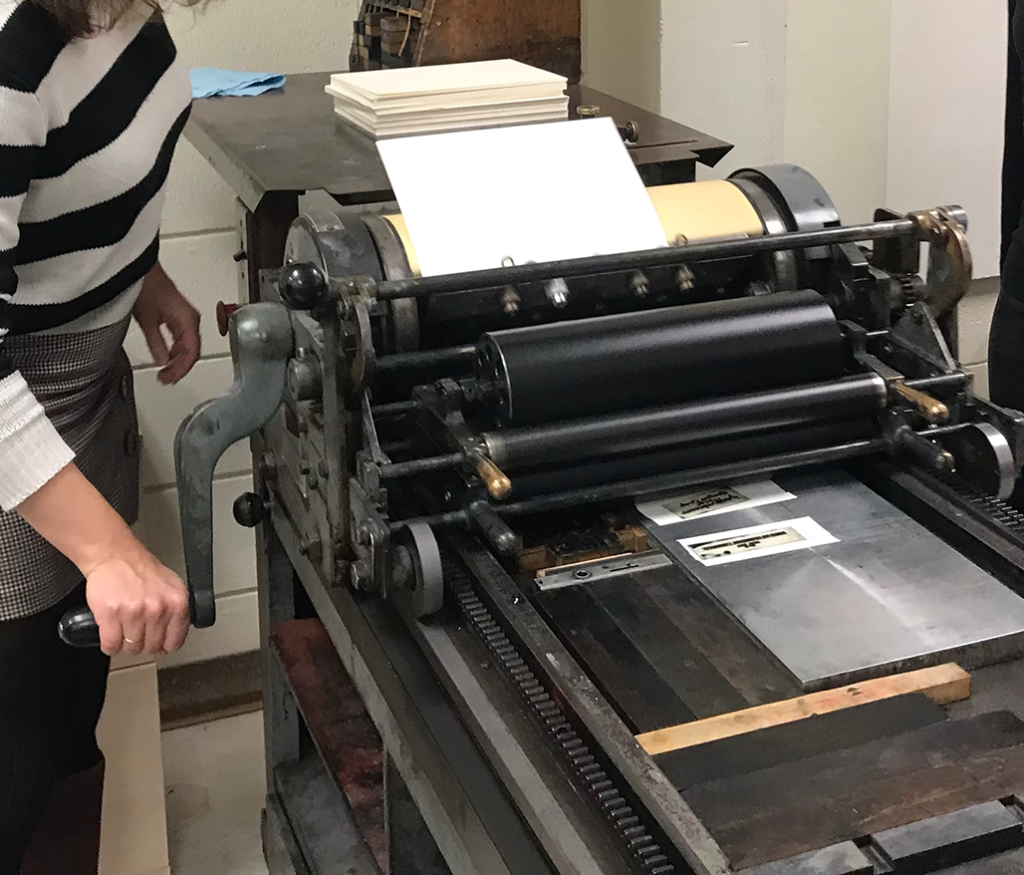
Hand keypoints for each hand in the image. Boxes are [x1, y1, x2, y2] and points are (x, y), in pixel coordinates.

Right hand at [84, 540, 189, 656]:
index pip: (174, 642)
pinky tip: (110, 636)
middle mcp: (158, 609)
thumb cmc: (141, 570)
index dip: (164, 646)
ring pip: (131, 648)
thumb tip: (175, 636)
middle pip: (151, 647)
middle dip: (143, 645)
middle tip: (137, 635)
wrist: (115, 557)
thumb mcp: (172, 587)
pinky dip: (109, 645)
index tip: (158, 646)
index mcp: (177, 603)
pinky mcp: (110, 615)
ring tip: (123, 632)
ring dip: (125, 644)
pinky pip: (111, 645)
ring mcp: (134, 613)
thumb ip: (177, 611)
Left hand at [133, 263, 200, 384]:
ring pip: (188, 346)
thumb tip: (162, 362)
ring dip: (178, 360)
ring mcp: (186, 317)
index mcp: (188, 320)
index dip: (181, 369)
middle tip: (165, 379)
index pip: (192, 353)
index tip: (169, 379)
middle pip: (192, 351)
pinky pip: (183, 338)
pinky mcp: (178, 315)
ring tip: (165, 371)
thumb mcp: (147, 319)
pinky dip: (175, 350)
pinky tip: (167, 356)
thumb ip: (156, 343)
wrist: (140, 267)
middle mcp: (191, 319)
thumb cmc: (145, 285)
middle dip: (179, 367)